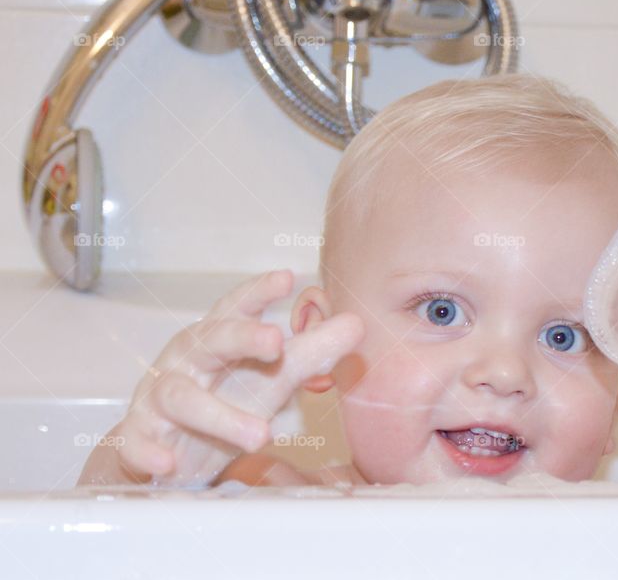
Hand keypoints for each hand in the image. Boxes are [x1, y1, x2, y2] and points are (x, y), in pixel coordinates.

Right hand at [80, 270, 362, 486]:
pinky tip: (169, 463)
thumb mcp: (271, 377)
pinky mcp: (138, 438)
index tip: (285, 277)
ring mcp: (158, 399)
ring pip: (183, 398)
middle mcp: (186, 361)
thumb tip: (356, 322)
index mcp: (218, 340)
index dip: (258, 291)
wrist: (166, 454)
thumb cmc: (224, 400)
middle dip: (241, 338)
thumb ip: (311, 351)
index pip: (236, 308)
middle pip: (210, 340)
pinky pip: (138, 443)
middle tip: (277, 342)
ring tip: (260, 436)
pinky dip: (150, 452)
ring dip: (220, 415)